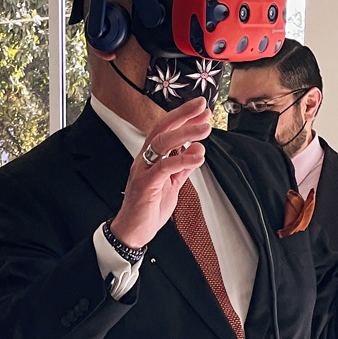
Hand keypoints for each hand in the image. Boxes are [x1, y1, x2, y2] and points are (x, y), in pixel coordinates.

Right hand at [110, 97, 211, 248]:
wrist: (133, 231)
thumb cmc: (148, 207)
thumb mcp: (173, 183)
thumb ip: (184, 166)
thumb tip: (198, 148)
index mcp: (150, 157)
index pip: (166, 130)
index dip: (183, 117)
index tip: (201, 109)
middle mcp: (144, 159)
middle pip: (161, 129)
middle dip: (182, 115)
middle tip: (202, 107)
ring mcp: (143, 170)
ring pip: (161, 143)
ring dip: (185, 133)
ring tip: (204, 129)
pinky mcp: (145, 184)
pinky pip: (164, 167)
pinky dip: (182, 159)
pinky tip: (198, 156)